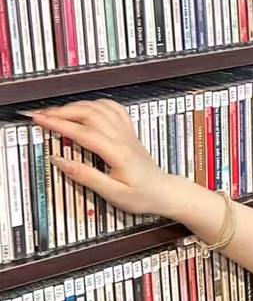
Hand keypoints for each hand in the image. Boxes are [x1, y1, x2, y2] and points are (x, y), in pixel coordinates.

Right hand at [29, 99, 179, 219]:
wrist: (165, 192)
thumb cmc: (142, 196)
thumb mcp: (113, 193)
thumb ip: (86, 176)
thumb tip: (60, 161)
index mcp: (117, 152)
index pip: (82, 132)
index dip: (58, 124)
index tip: (39, 120)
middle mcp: (122, 138)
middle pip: (89, 114)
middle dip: (61, 111)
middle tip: (40, 115)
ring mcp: (127, 132)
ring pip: (99, 107)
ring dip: (75, 106)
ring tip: (56, 112)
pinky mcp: (129, 132)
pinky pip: (113, 108)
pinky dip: (95, 103)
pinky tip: (85, 107)